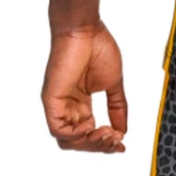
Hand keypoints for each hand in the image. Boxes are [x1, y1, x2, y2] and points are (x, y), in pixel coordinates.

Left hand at [42, 21, 127, 151]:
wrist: (85, 30)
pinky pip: (58, 129)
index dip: (105, 142)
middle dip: (99, 146)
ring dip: (89, 143)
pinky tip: (90, 127)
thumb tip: (123, 130)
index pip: (91, 132)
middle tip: (115, 140)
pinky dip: (75, 135)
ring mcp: (59, 105)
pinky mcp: (51, 100)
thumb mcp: (114, 83)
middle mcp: (68, 107)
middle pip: (79, 141)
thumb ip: (117, 107)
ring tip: (105, 134)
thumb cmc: (98, 48)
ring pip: (68, 140)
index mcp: (81, 103)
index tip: (122, 144)